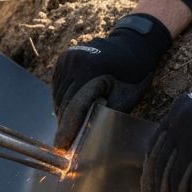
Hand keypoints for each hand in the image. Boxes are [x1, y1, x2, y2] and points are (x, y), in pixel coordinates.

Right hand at [51, 13, 171, 148]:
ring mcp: (67, 58)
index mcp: (90, 70)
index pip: (75, 107)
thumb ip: (106, 114)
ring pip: (58, 95)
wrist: (131, 45)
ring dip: (63, 112)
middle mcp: (74, 62)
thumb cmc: (133, 73)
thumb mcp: (126, 96)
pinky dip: (62, 98)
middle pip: (64, 102)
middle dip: (65, 123)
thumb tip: (88, 137)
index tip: (61, 146)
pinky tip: (70, 108)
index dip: (68, 129)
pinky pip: (58, 85)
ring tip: (69, 126)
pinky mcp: (64, 58)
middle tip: (65, 142)